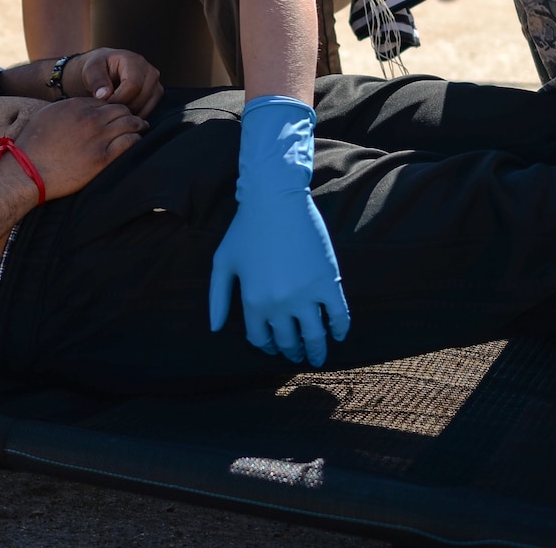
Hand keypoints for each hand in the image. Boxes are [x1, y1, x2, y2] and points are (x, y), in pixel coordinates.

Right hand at [9, 96, 146, 200]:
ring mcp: (99, 138)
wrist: (28, 170)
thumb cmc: (33, 143)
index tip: (116, 114)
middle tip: (135, 120)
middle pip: (121, 110)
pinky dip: (135, 141)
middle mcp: (91, 119)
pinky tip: (136, 142)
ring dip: (138, 126)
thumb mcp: (48, 114)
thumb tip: (81, 107)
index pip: (106, 101)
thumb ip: (68, 108)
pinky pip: (129, 144)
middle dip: (129, 114)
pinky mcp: (103, 159)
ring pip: (130, 124)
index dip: (113, 107)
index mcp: (77, 106)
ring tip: (142, 129)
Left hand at [69, 47, 163, 115]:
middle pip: (140, 98)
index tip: (103, 103)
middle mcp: (150, 71)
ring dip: (127, 113)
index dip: (117, 99)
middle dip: (122, 107)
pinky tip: (120, 112)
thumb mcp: (91, 70)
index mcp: (134, 61)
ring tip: (112, 109)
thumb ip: (96, 81)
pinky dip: (134, 116)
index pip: (133, 86)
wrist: (104, 71)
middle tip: (106, 109)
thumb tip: (104, 95)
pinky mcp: (156, 95)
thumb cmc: (97, 69)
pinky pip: (148, 112)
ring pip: (145, 107)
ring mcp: (156, 84)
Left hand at [208, 97, 348, 367]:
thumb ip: (218, 298)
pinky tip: (338, 335)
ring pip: (315, 337)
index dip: (267, 346)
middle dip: (292, 352)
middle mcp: (279, 304)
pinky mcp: (328, 282)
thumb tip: (215, 329)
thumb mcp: (223, 262)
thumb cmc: (246, 228)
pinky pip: (339, 316)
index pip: (261, 338)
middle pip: (288, 341)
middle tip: (296, 354)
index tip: (273, 345)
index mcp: (253, 302)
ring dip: (316, 352)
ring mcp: (306, 295)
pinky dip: (340, 330)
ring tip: (317, 356)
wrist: (275, 199)